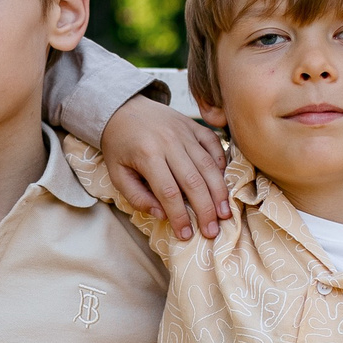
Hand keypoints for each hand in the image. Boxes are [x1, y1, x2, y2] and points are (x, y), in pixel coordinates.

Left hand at [100, 95, 230, 242]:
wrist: (122, 107)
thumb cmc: (119, 145)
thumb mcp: (117, 174)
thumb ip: (137, 196)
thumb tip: (162, 215)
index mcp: (147, 156)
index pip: (168, 192)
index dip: (180, 216)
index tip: (186, 235)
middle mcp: (169, 143)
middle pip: (193, 181)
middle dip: (205, 209)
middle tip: (212, 231)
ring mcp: (184, 132)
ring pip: (208, 165)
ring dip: (219, 192)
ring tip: (225, 213)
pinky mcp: (193, 125)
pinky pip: (213, 144)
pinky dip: (221, 163)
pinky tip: (223, 183)